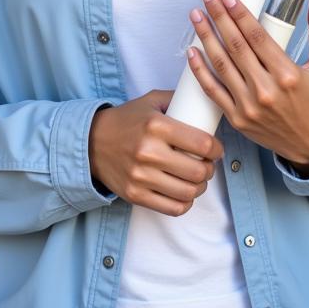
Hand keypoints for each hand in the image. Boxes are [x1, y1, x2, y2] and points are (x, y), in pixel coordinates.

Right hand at [88, 90, 224, 215]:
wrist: (91, 142)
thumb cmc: (126, 120)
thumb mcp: (150, 101)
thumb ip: (177, 99)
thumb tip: (203, 102)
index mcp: (156, 125)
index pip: (201, 143)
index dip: (217, 149)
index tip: (216, 149)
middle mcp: (148, 152)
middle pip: (197, 171)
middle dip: (210, 169)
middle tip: (208, 164)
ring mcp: (141, 176)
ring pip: (187, 192)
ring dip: (200, 187)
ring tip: (198, 179)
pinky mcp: (135, 195)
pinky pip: (172, 208)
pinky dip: (184, 203)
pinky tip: (185, 193)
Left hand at [185, 0, 308, 175]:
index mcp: (288, 74)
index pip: (257, 37)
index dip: (240, 15)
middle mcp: (266, 90)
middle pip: (235, 46)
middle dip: (219, 17)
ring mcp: (248, 106)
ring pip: (221, 65)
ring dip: (205, 37)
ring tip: (196, 16)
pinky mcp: (237, 119)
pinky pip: (213, 91)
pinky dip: (199, 71)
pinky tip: (191, 52)